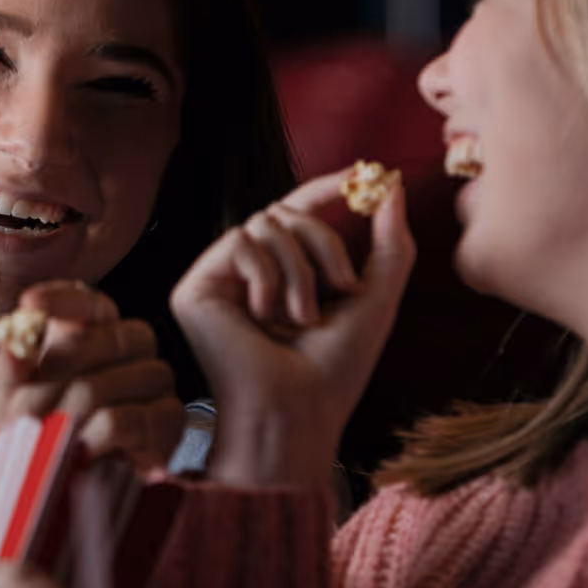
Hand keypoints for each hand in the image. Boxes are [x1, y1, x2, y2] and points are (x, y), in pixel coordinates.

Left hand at [0, 281, 186, 471]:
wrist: (63, 478)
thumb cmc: (40, 428)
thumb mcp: (13, 398)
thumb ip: (11, 369)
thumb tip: (8, 343)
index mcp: (96, 331)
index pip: (92, 302)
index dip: (64, 300)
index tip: (29, 303)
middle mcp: (133, 348)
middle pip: (114, 338)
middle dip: (64, 369)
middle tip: (26, 402)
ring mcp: (156, 382)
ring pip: (120, 380)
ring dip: (74, 410)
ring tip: (48, 432)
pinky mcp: (169, 420)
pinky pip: (133, 419)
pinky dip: (99, 436)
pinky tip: (81, 449)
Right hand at [169, 168, 414, 488]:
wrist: (298, 413)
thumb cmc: (336, 371)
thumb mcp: (376, 300)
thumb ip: (390, 244)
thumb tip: (393, 184)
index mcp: (283, 275)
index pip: (297, 214)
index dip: (324, 188)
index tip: (361, 174)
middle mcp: (247, 274)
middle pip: (285, 213)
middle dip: (323, 243)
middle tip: (342, 288)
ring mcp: (218, 281)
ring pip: (265, 224)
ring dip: (299, 269)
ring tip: (302, 318)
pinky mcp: (194, 289)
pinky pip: (238, 242)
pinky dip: (265, 275)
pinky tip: (264, 316)